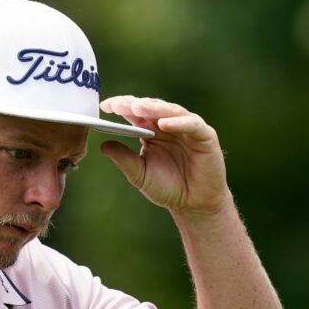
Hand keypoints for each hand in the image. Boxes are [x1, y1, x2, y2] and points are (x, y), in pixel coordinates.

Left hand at [100, 96, 229, 215]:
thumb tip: (103, 145)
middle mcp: (168, 124)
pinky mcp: (205, 135)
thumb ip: (124, 159)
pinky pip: (192, 124)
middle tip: (118, 105)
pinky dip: (178, 122)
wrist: (193, 204)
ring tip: (138, 108)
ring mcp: (187, 128)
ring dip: (154, 108)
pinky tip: (164, 124)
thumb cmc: (167, 187)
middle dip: (134, 105)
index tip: (105, 106)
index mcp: (150, 130)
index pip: (134, 113)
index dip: (121, 107)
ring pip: (171, 111)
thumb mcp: (140, 174)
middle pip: (151, 107)